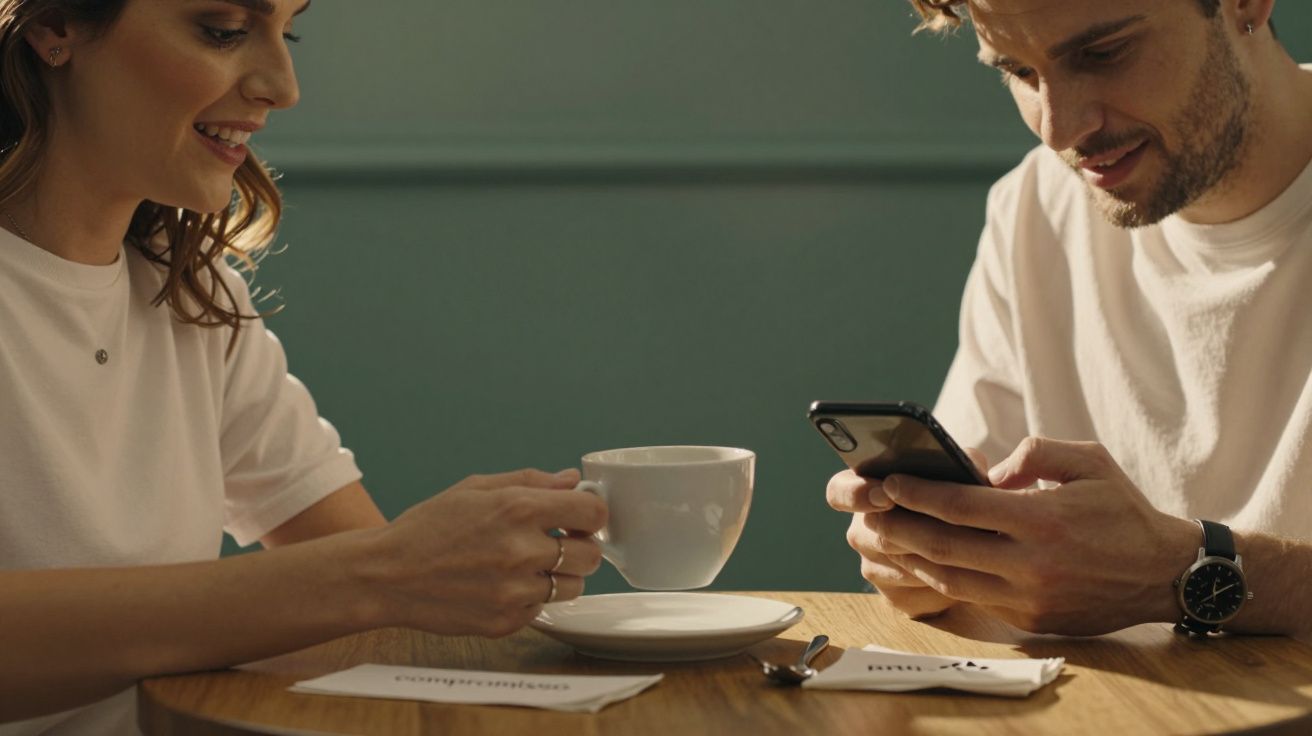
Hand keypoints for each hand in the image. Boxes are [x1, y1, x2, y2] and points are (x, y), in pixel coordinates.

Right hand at [360, 468, 607, 637]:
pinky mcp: (506, 622)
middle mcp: (521, 551)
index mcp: (517, 509)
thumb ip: (530, 481)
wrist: (387, 575)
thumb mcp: (475, 488)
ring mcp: (515, 592)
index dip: (591, 514)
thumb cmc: (428, 528)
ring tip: (527, 566)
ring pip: (573, 587)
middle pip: (591, 555)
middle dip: (580, 547)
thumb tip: (572, 480)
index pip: (592, 513)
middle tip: (557, 544)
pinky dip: (530, 599)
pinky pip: (542, 609)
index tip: (581, 518)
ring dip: (559, 576)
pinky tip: (502, 586)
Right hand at [827, 447, 988, 619]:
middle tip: (952, 523)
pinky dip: (948, 580)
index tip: (885, 496)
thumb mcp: (960, 472)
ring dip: (939, 555)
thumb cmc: (960, 500)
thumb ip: (958, 461)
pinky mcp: (893, 597)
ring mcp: (873, 566)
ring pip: (903, 564)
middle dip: (918, 529)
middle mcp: (861, 531)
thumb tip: (964, 464)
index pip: (839, 491)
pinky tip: (970, 570)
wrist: (974, 549)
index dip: (856, 494)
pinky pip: (918, 590)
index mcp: (863, 492)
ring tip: (975, 544)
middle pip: (878, 533)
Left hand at [873, 437, 1198, 634]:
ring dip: (912, 557)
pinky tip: (924, 560)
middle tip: (871, 510)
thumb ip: (1033, 454)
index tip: (889, 481)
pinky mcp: (1030, 619)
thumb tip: (983, 472)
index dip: (918, 493)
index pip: (961, 505)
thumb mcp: (1088, 461)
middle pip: (943, 547)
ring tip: (886, 535)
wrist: (1166, 574)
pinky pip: (972, 598)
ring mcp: (1029, 597)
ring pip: (950, 579)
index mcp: (1043, 519)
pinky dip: (942, 579)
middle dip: (900, 527)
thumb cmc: (1123, 511)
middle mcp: (1031, 563)